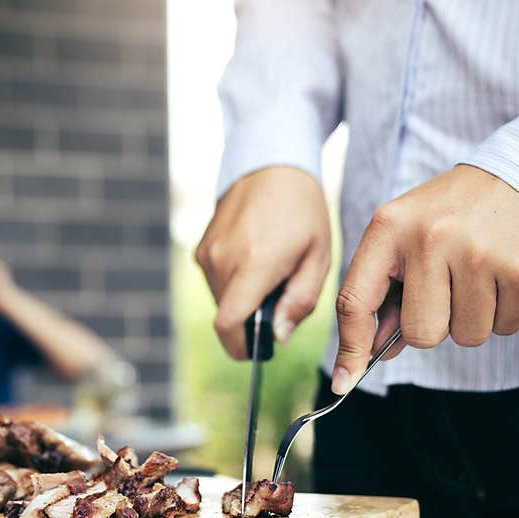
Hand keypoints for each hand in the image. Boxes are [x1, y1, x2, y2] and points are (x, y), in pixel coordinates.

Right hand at [196, 166, 331, 358]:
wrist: (272, 165)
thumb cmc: (302, 211)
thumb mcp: (318, 257)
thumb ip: (300, 302)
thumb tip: (277, 336)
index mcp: (255, 263)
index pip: (229, 325)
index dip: (240, 348)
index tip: (257, 351)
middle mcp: (222, 260)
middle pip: (229, 316)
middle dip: (253, 318)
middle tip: (280, 292)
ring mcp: (207, 253)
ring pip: (221, 300)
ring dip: (244, 299)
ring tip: (269, 269)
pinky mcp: (200, 248)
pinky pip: (215, 282)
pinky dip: (234, 282)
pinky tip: (254, 256)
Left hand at [331, 164, 518, 393]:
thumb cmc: (453, 213)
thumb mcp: (406, 234)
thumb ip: (383, 290)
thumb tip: (369, 355)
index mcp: (389, 227)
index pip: (355, 301)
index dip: (350, 348)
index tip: (346, 382)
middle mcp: (429, 238)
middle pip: (421, 334)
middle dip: (435, 324)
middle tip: (449, 286)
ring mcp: (477, 252)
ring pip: (466, 337)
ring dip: (473, 318)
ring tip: (479, 274)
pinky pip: (505, 328)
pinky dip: (506, 312)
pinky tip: (505, 274)